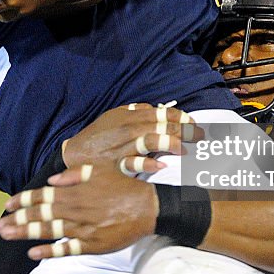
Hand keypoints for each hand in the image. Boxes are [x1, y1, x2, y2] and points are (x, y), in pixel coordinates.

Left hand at [0, 164, 157, 258]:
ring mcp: (82, 228)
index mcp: (74, 190)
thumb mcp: (98, 170)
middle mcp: (75, 209)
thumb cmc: (123, 186)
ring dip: (26, 233)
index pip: (42, 195)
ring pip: (48, 231)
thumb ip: (73, 175)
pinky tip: (33, 253)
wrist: (147, 207)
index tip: (7, 205)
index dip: (23, 201)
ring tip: (8, 236)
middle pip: (40, 214)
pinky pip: (66, 249)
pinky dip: (49, 251)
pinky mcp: (92, 244)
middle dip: (17, 220)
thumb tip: (52, 181)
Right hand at [62, 103, 201, 168]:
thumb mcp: (114, 116)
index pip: (161, 113)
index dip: (181, 117)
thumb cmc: (97, 135)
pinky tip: (161, 166)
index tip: (194, 122)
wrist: (73, 153)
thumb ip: (135, 111)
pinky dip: (147, 164)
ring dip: (169, 143)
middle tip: (200, 136)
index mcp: (130, 116)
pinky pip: (133, 164)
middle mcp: (128, 129)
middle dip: (184, 130)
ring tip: (184, 149)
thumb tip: (156, 107)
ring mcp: (122, 147)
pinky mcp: (116, 164)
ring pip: (150, 141)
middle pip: (161, 126)